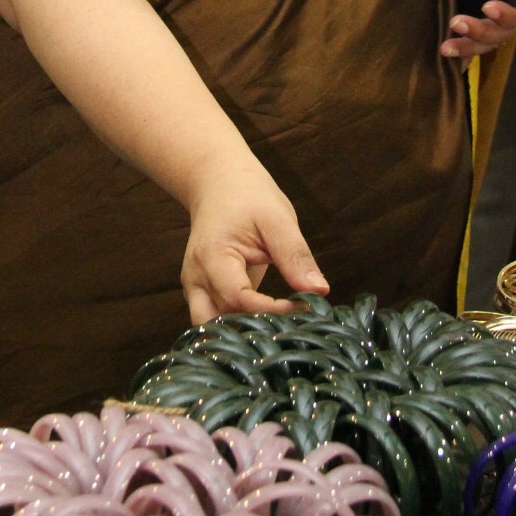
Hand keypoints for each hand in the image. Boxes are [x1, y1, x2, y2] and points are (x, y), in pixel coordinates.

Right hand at [182, 166, 328, 324]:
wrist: (219, 183)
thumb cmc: (249, 197)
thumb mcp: (278, 219)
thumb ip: (295, 256)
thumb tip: (319, 291)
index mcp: (212, 256)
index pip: (239, 298)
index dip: (270, 310)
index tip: (302, 308)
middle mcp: (196, 277)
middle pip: (218, 322)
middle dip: (250, 331)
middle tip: (288, 328)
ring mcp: (195, 287)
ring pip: (212, 327)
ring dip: (242, 332)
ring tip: (278, 328)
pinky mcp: (202, 292)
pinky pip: (216, 319)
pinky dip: (238, 325)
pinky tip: (266, 324)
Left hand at [440, 0, 515, 68]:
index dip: (509, 12)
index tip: (488, 6)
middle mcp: (505, 4)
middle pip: (503, 32)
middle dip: (482, 32)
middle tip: (457, 22)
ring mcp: (486, 17)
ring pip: (486, 43)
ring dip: (468, 46)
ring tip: (446, 45)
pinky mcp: (469, 21)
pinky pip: (470, 45)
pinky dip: (460, 53)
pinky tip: (442, 54)